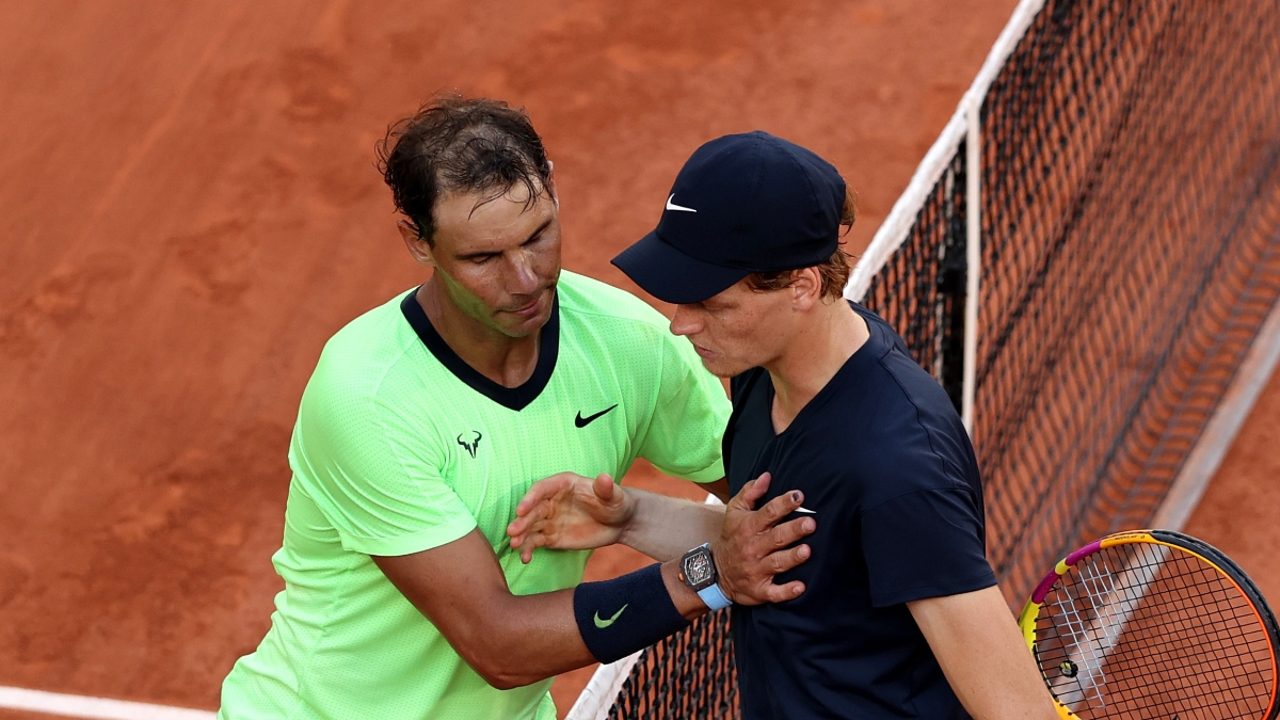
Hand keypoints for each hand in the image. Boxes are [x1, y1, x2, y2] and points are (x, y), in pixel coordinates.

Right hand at [506, 472, 634, 562]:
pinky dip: (528, 549)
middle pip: (532, 510)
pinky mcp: (552, 536)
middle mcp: (551, 500)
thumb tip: (604, 478)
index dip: (530, 498)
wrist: (620, 522)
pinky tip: (525, 558)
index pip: (542, 489)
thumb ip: (606, 488)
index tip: (521, 510)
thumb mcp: (614, 495)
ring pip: (530, 526)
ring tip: (515, 546)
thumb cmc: (617, 502)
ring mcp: (550, 519)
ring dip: (521, 535)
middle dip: (522, 520)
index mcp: (563, 484)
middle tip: (512, 532)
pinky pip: (536, 542)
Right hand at [711, 472, 814, 604]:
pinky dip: (787, 591)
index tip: (799, 495)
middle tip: (810, 523)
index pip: (768, 513)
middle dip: (793, 530)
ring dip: (792, 557)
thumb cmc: (732, 537)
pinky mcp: (760, 590)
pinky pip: (774, 593)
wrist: (715, 572)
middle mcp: (753, 548)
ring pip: (777, 563)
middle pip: (776, 537)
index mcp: (748, 527)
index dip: (784, 504)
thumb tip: (767, 475)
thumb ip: (750, 492)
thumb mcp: (735, 511)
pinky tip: (800, 587)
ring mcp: (756, 570)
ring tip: (807, 551)